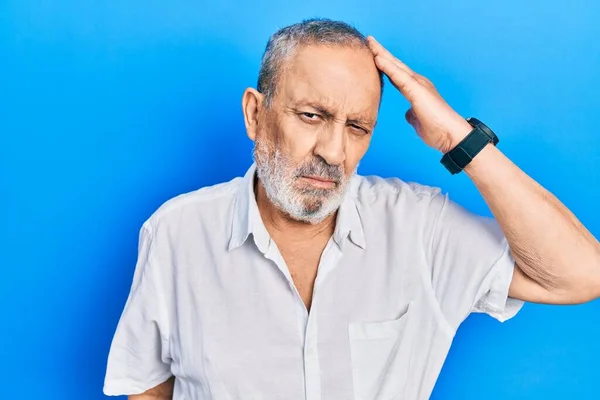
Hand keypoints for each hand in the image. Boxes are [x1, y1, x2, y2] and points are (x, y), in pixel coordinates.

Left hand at [367, 36, 472, 153]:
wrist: (450, 136)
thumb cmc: (437, 130)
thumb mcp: (418, 120)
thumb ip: (412, 113)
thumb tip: (407, 113)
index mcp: (416, 89)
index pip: (396, 74)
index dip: (385, 64)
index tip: (373, 55)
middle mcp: (417, 83)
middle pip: (395, 65)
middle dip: (381, 52)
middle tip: (368, 41)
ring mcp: (418, 85)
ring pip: (396, 66)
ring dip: (382, 54)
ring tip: (370, 43)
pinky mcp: (417, 90)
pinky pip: (399, 76)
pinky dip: (388, 66)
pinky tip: (378, 58)